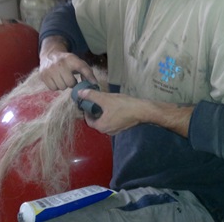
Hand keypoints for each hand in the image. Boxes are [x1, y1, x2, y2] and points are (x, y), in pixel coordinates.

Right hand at [39, 36, 96, 89]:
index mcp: (71, 59)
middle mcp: (60, 64)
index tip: (94, 83)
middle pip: (70, 83)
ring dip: (63, 85)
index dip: (89, 76)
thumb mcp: (78, 62)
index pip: (82, 68)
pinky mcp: (43, 75)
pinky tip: (56, 79)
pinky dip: (55, 86)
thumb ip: (87, 72)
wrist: (50, 54)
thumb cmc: (68, 61)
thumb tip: (94, 83)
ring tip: (62, 78)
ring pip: (61, 87)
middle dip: (71, 83)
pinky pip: (53, 88)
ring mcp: (50, 69)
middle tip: (70, 78)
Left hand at [78, 89, 194, 136]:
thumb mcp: (106, 99)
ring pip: (104, 120)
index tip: (87, 100)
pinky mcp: (123, 126)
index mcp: (101, 127)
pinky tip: (114, 105)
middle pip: (96, 120)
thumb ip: (92, 96)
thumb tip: (80, 93)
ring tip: (105, 100)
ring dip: (102, 111)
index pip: (88, 120)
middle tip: (95, 99)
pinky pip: (112, 120)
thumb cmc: (124, 106)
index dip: (86, 110)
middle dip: (94, 110)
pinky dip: (110, 113)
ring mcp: (116, 130)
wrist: (143, 110)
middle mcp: (107, 131)